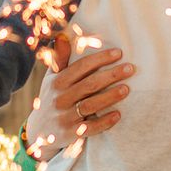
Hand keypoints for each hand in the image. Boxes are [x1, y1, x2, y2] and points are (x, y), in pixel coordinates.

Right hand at [26, 35, 132, 160]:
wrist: (39, 132)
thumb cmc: (53, 99)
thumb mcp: (51, 79)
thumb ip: (60, 60)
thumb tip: (63, 37)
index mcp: (57, 82)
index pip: (81, 67)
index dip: (100, 59)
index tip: (119, 53)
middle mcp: (59, 99)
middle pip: (89, 85)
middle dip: (110, 75)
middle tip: (130, 68)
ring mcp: (65, 117)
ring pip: (90, 105)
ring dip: (110, 97)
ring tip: (127, 89)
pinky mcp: (71, 134)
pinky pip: (90, 128)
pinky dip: (104, 122)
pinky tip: (118, 115)